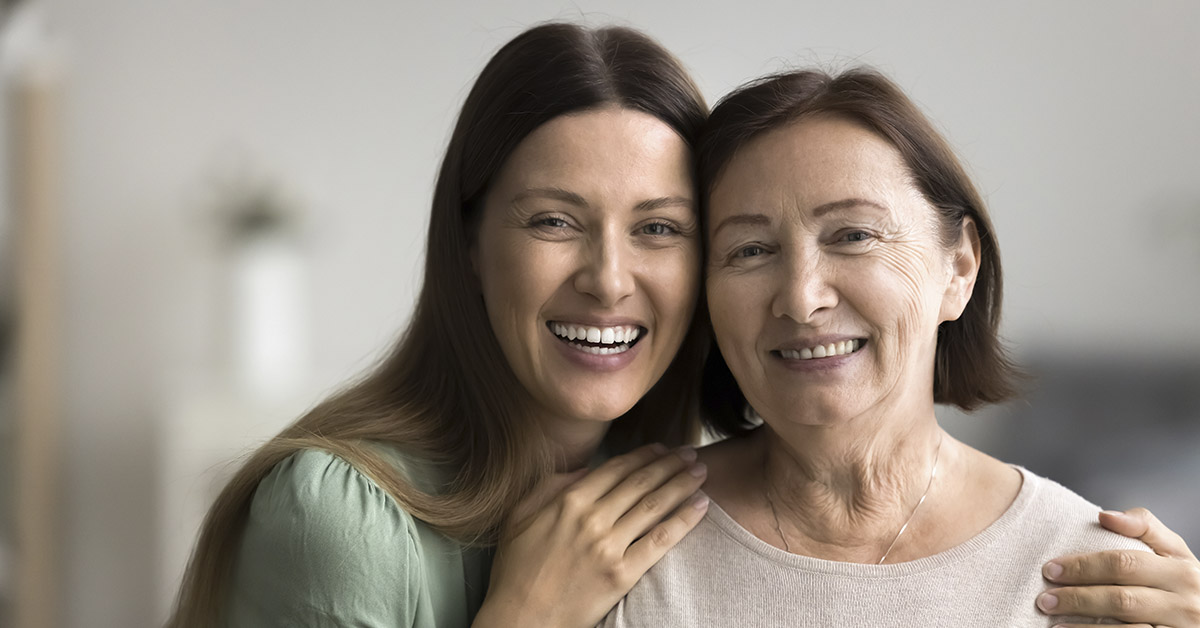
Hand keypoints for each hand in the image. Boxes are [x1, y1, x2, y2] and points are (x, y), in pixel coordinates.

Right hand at [474, 443, 709, 627]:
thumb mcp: (519, 517)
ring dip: (682, 484)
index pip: (616, 469)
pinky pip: (660, 541)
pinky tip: (701, 506)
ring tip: (701, 472)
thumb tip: (585, 470)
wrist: (521, 620)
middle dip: (670, 463)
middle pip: (641, 483)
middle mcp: (591, 519)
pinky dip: (684, 520)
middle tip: (691, 453)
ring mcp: (608, 547)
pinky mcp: (622, 575)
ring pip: (655, 506)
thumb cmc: (516, 571)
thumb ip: (550, 486)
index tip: (662, 448)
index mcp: (568, 501)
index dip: (644, 455)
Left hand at [1037, 507, 1199, 627]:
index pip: (1125, 564)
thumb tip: (1104, 515)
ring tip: (1054, 623)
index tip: (1051, 569)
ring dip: (1085, 627)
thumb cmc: (1184, 581)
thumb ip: (1144, 526)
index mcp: (1183, 572)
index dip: (1084, 566)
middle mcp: (1185, 604)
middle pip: (1122, 599)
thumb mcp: (1175, 551)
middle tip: (1044, 599)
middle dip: (1078, 598)